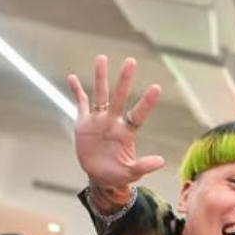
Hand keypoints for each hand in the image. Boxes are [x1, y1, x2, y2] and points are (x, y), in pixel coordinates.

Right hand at [66, 55, 164, 191]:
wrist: (99, 176)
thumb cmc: (118, 175)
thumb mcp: (131, 173)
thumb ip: (144, 166)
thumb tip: (161, 161)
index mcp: (126, 133)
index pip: (138, 114)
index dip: (147, 102)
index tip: (156, 87)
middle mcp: (114, 122)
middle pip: (120, 97)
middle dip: (125, 80)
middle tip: (131, 61)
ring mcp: (99, 120)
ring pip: (100, 94)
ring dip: (101, 77)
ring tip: (102, 58)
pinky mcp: (84, 123)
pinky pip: (80, 103)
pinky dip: (76, 90)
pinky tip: (72, 77)